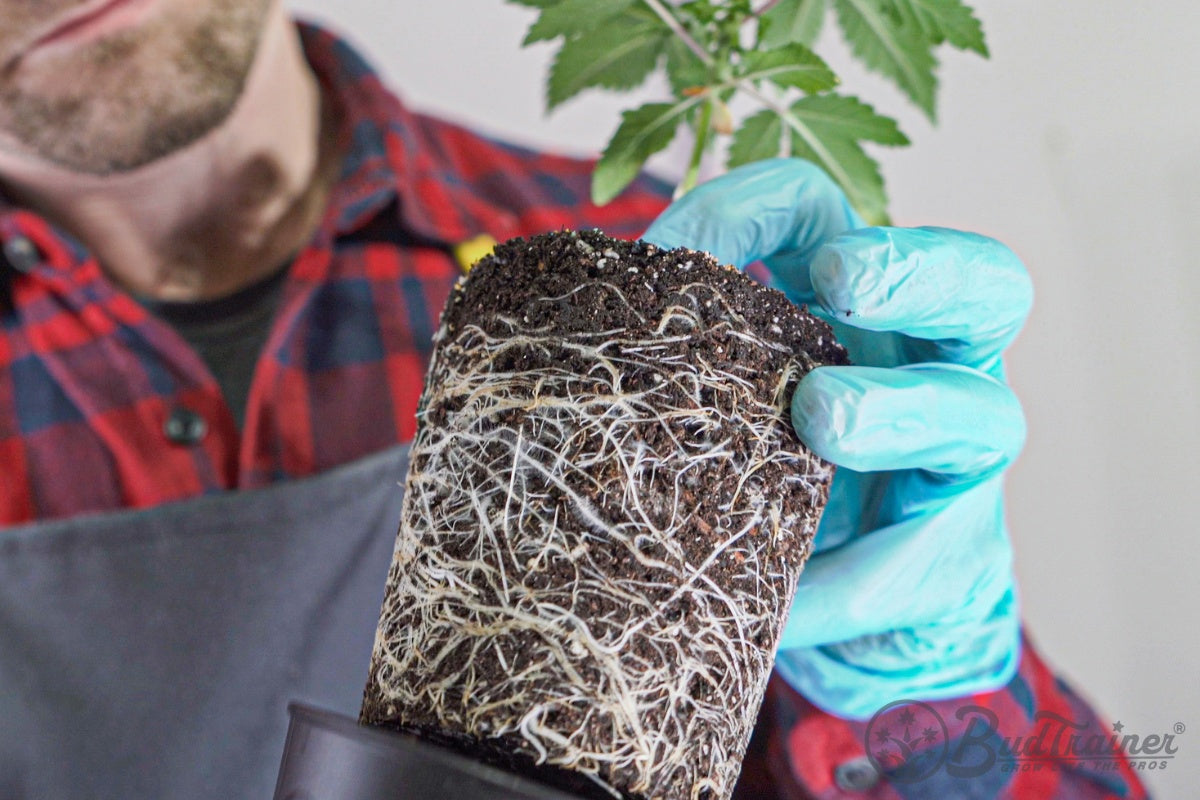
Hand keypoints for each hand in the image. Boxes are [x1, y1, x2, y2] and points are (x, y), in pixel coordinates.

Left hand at [643, 159, 1030, 718]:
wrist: (825, 609)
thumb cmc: (764, 481)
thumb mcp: (718, 409)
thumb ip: (679, 356)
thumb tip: (621, 306)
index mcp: (846, 314)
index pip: (827, 220)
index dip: (775, 210)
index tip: (724, 243)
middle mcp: (928, 367)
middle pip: (982, 285)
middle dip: (916, 270)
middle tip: (842, 281)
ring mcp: (960, 463)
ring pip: (978, 414)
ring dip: (896, 409)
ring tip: (821, 417)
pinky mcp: (961, 564)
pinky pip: (911, 570)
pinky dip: (842, 584)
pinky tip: (786, 605)